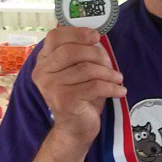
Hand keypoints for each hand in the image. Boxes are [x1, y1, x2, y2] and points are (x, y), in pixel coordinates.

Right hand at [32, 26, 126, 153]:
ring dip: (108, 73)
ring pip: (86, 69)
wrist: (75, 128)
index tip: (96, 36)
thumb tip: (97, 37)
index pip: (55, 37)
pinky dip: (111, 87)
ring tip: (118, 78)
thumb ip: (82, 53)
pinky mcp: (64, 100)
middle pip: (71, 51)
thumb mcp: (80, 70)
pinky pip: (94, 86)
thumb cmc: (80, 95)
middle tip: (110, 64)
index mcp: (44, 61)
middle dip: (97, 54)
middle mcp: (42, 72)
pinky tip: (119, 91)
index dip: (77, 33)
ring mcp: (51, 87)